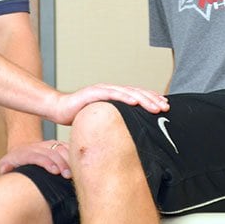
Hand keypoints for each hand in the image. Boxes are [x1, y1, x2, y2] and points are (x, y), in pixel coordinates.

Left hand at [0, 140, 70, 176]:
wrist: (22, 149)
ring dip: (70, 160)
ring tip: (75, 172)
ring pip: (62, 148)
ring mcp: (49, 144)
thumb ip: (4, 167)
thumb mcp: (5, 164)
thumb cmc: (14, 162)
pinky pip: (68, 146)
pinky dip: (74, 154)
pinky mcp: (57, 144)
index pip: (38, 156)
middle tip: (68, 176)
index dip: (47, 163)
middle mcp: (38, 147)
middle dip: (62, 163)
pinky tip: (80, 164)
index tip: (55, 171)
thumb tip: (5, 169)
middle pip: (53, 152)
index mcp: (26, 152)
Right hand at [51, 84, 168, 125]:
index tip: (165, 107)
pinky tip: (134, 102)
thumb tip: (130, 133)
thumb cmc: (79, 115)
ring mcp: (103, 90)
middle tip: (165, 108)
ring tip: (155, 106)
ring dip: (143, 99)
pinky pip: (111, 94)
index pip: (137, 96)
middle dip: (153, 100)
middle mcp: (111, 90)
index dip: (152, 100)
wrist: (59, 109)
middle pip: (136, 93)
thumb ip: (115, 121)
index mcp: (115, 96)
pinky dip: (124, 97)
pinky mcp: (93, 92)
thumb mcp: (102, 119)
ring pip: (128, 93)